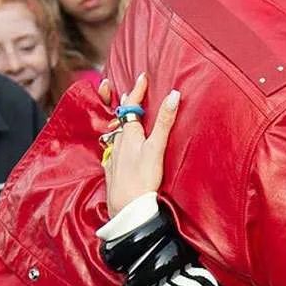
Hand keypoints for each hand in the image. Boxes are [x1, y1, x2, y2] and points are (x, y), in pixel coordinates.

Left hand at [100, 74, 180, 218]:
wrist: (126, 209)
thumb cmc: (142, 179)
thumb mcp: (156, 148)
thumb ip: (164, 122)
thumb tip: (173, 94)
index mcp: (129, 134)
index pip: (131, 106)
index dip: (137, 91)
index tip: (143, 76)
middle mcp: (118, 142)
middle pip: (122, 118)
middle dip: (127, 105)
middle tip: (132, 93)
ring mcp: (114, 157)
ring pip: (116, 133)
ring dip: (122, 122)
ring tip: (127, 117)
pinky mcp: (112, 170)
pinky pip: (113, 149)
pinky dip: (117, 141)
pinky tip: (119, 146)